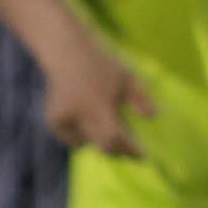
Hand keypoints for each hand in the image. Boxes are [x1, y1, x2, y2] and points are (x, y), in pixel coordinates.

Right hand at [40, 38, 156, 159]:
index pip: (115, 137)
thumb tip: (154, 117)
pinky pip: (75, 139)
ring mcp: (63, 118)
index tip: (144, 156)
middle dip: (120, 151)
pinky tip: (86, 117)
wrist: (66, 51)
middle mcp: (78, 113)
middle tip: (131, 151)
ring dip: (101, 139)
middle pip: (103, 146)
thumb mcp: (127, 77)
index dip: (130, 150)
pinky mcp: (54, 120)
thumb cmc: (102, 64)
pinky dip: (84, 135)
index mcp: (98, 103)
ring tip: (106, 118)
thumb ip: (141, 97)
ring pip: (89, 143)